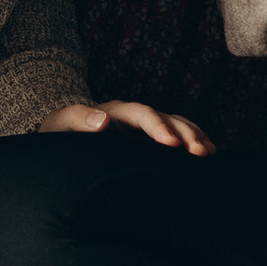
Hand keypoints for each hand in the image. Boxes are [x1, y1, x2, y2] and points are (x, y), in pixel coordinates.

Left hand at [36, 97, 212, 153]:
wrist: (60, 141)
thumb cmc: (57, 136)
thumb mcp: (59, 125)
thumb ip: (77, 119)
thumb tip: (102, 120)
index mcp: (113, 112)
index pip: (141, 113)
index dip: (157, 126)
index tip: (171, 143)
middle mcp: (131, 117)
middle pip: (165, 117)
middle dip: (185, 133)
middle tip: (199, 152)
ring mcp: (142, 128)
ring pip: (175, 124)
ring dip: (193, 136)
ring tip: (209, 153)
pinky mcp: (147, 141)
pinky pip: (175, 135)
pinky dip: (192, 140)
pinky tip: (208, 153)